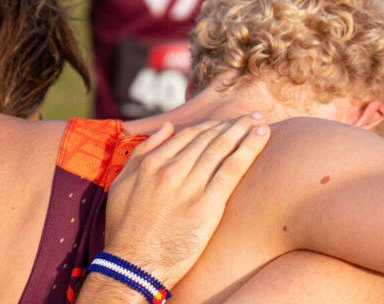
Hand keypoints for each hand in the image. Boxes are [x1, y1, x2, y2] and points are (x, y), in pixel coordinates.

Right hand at [103, 115, 269, 288]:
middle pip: (209, 138)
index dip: (212, 125)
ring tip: (260, 120)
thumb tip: (167, 127)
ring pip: (222, 149)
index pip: (189, 135)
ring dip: (244, 130)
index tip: (227, 122)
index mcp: (151, 164)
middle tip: (252, 116)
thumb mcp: (121, 185)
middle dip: (233, 124)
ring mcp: (189, 187)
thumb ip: (142, 153)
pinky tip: (262, 136)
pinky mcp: (207, 206)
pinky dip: (249, 149)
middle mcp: (171, 170)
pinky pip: (232, 170)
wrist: (132, 267)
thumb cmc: (125, 229)